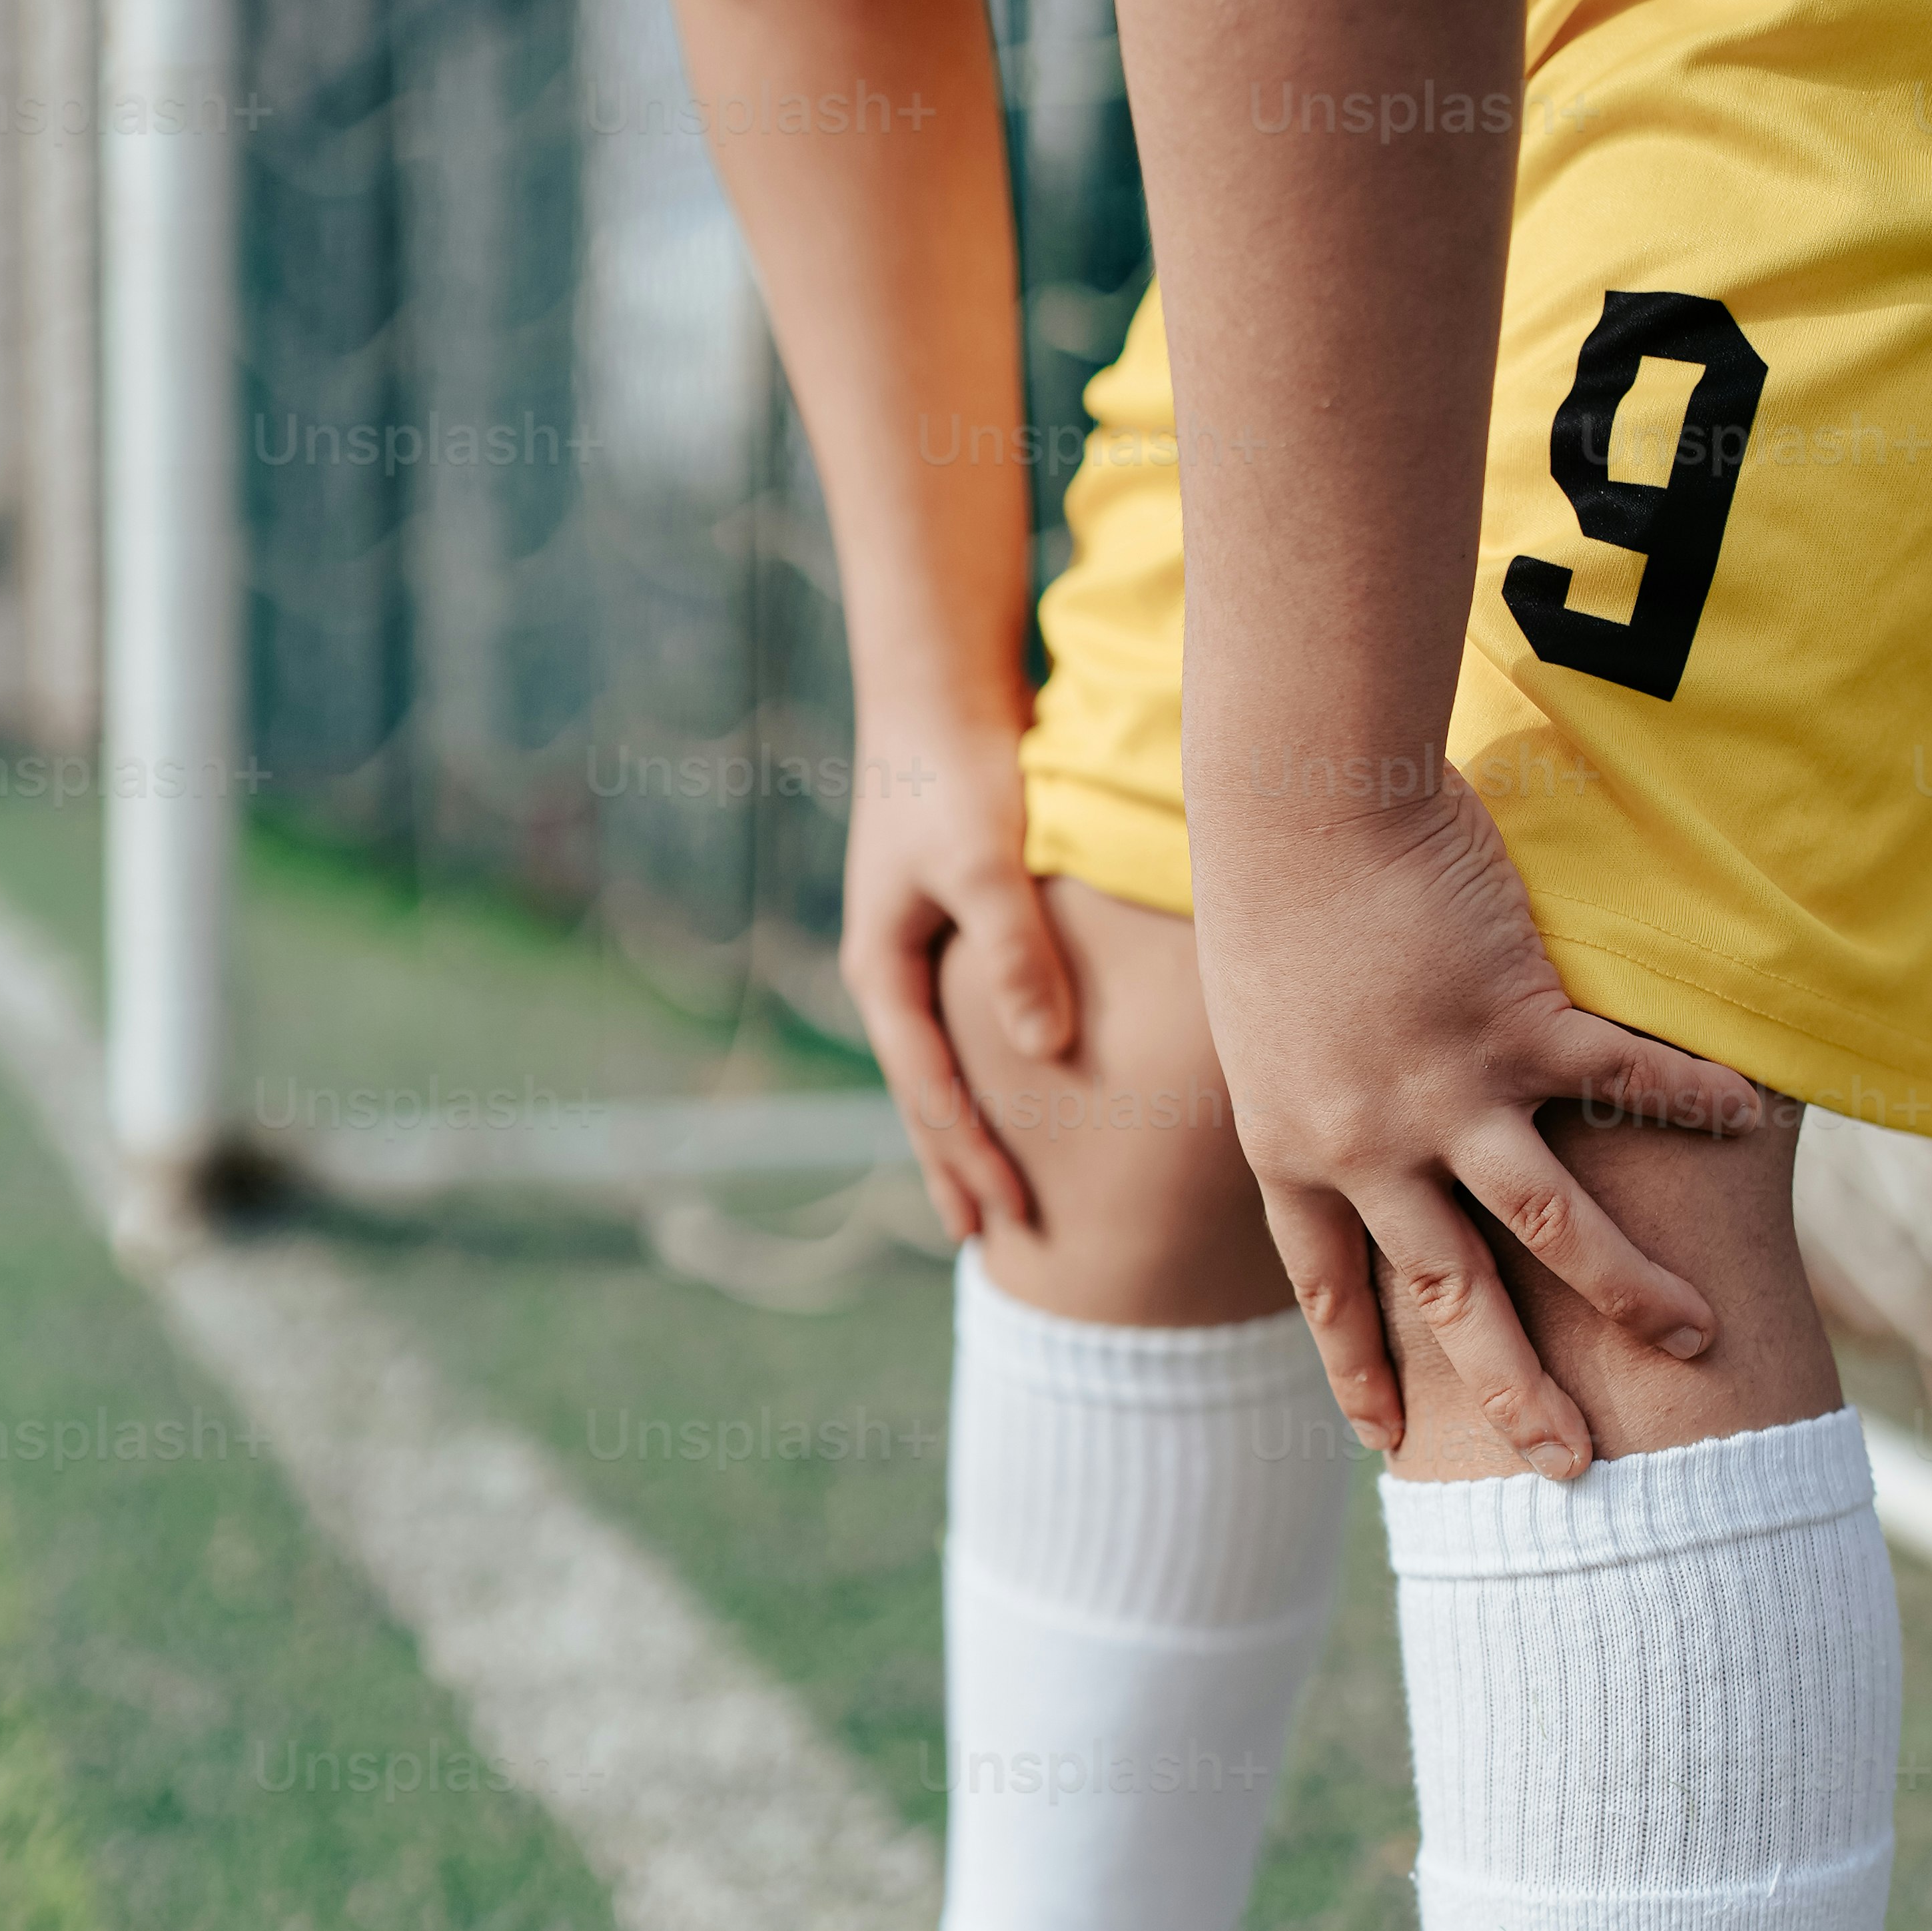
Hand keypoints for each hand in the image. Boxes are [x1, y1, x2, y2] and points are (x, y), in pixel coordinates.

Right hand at [836, 709, 1075, 1240]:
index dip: (968, 1157)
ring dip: (964, 1129)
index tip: (1009, 1217)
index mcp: (885, 969)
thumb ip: (1017, 955)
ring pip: (940, 1063)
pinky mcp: (952, 924)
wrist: (938, 688)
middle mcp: (892, 968)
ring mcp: (917, 949)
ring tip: (992, 1194)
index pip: (928, 1091)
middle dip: (955, 1166)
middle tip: (990, 1242)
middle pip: (922, 1093)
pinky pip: (967, 1024)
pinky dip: (987, 1073)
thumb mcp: (988, 864)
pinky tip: (1018, 1095)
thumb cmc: (958, 771)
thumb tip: (1046, 1053)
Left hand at [1197, 770, 1763, 1475]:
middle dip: (1514, 1390)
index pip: (1332, 1293)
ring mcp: (1446, 1092)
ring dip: (1626, 1289)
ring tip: (1696, 1338)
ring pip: (1547, 1227)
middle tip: (1570, 1468)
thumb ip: (1316, 1096)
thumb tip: (1357, 1137)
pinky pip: (1619, 1079)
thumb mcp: (1268, 1027)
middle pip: (1451, 1297)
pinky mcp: (1514, 1021)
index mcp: (1294, 1153)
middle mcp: (1369, 1147)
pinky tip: (1750, 1118)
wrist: (1297, 807)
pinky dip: (1687, 1099)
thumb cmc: (1273, 896)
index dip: (1361, 1372)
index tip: (1388, 1445)